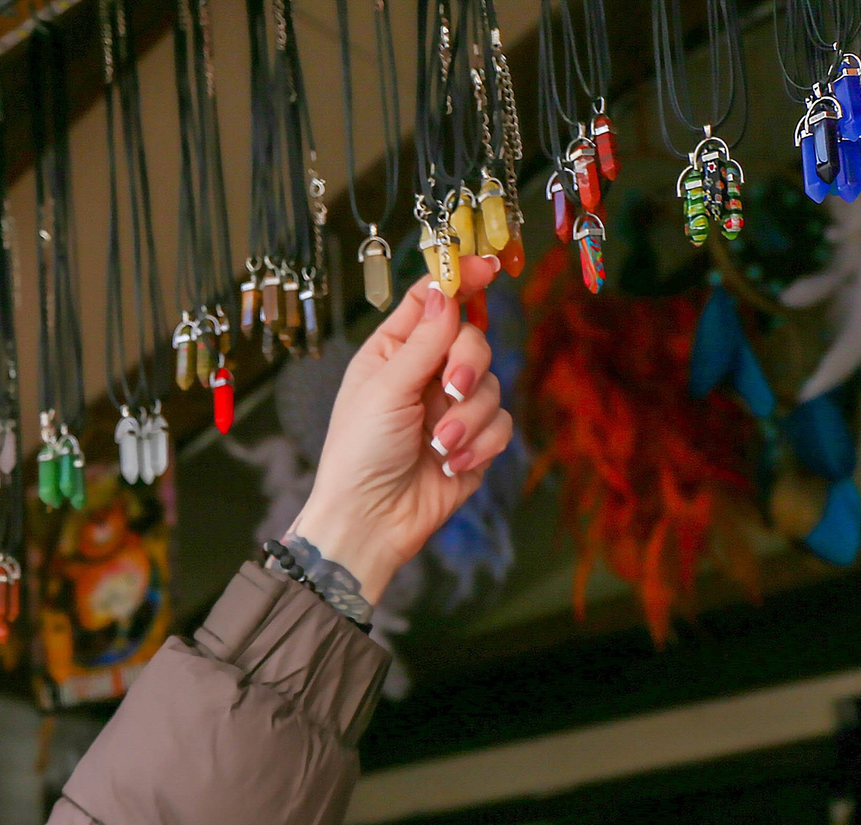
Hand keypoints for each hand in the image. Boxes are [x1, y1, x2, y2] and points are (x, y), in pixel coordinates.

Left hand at [286, 256, 514, 607]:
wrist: (371, 522)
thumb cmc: (359, 455)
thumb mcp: (385, 390)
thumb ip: (422, 340)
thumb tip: (446, 289)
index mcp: (393, 352)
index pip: (432, 302)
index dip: (460, 279)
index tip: (488, 266)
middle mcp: (424, 374)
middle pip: (473, 338)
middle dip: (468, 364)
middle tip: (450, 391)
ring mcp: (451, 408)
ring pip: (492, 383)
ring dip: (468, 418)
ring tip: (439, 446)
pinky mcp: (474, 441)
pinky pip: (501, 424)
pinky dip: (479, 445)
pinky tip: (450, 465)